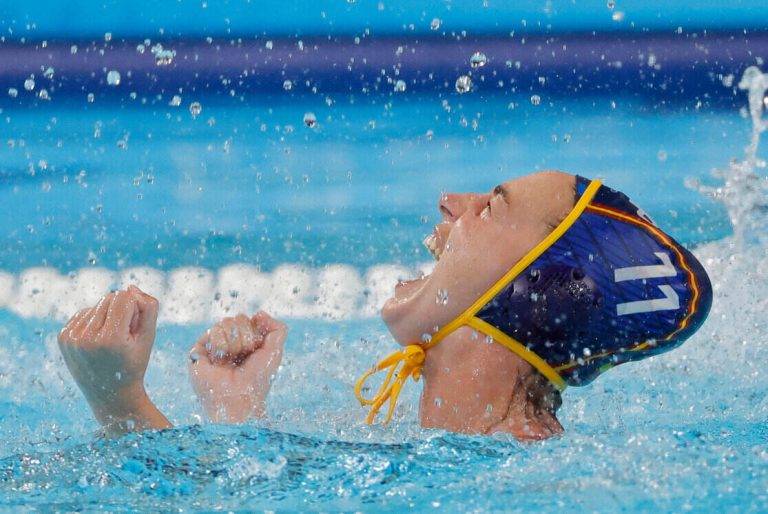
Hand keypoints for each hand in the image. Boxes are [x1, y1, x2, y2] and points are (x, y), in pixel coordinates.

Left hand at [57, 286, 170, 435]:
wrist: (109, 396)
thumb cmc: (133, 364)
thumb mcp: (149, 337)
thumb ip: (149, 307)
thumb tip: (129, 287)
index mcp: (111, 339)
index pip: (124, 297)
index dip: (136, 307)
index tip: (137, 326)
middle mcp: (87, 338)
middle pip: (110, 298)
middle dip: (122, 310)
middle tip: (125, 335)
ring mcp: (72, 338)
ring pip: (97, 304)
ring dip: (108, 315)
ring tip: (112, 340)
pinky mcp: (63, 337)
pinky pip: (84, 313)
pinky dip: (95, 321)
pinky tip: (99, 340)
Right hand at [189, 312, 285, 422]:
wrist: (238, 399)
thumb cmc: (256, 380)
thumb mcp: (275, 352)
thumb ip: (277, 329)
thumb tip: (258, 314)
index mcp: (246, 342)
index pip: (251, 320)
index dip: (256, 332)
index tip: (256, 350)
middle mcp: (229, 343)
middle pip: (239, 318)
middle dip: (246, 338)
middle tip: (244, 357)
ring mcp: (214, 346)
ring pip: (226, 322)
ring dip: (235, 343)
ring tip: (231, 361)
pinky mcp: (199, 350)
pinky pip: (213, 331)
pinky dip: (222, 346)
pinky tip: (219, 361)